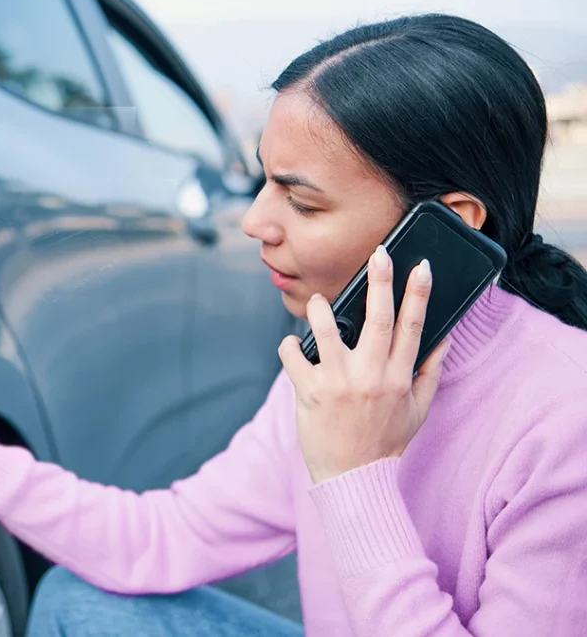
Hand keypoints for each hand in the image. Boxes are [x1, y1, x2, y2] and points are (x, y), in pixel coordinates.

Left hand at [277, 246, 449, 483]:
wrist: (354, 478)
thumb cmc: (386, 441)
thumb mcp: (419, 409)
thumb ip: (430, 372)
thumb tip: (441, 338)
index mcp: (400, 377)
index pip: (413, 327)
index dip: (418, 294)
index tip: (421, 266)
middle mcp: (372, 376)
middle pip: (378, 319)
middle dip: (381, 282)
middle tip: (379, 254)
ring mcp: (339, 383)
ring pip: (329, 332)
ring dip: (321, 310)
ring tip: (317, 301)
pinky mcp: (310, 392)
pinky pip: (294, 357)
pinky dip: (290, 346)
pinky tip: (292, 345)